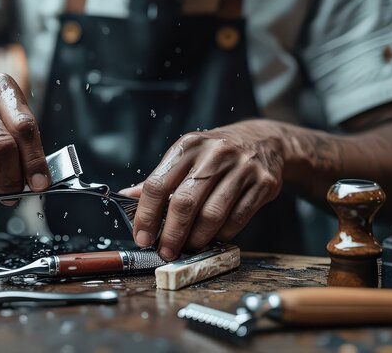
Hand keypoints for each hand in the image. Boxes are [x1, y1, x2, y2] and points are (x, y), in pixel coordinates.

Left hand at [122, 120, 284, 260]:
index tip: (142, 236)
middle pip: (184, 203)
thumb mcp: (186, 156)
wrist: (263, 140)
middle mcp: (214, 154)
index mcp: (188, 147)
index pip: (157, 184)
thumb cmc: (216, 154)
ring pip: (212, 215)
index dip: (146, 215)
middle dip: (171, 234)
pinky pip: (237, 219)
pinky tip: (213, 238)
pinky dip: (222, 235)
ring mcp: (241, 168)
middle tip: (165, 251)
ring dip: (196, 239)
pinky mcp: (263, 183)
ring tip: (188, 247)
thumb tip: (128, 197)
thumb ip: (160, 179)